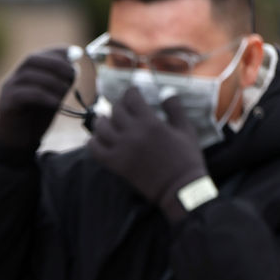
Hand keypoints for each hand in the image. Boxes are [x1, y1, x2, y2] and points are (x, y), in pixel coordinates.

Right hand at [0, 48, 74, 163]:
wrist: (14, 143)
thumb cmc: (33, 120)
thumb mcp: (50, 99)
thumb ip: (60, 85)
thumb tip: (74, 69)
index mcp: (25, 73)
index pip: (40, 54)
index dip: (58, 52)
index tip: (77, 56)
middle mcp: (14, 77)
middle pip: (32, 59)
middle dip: (56, 64)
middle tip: (72, 74)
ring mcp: (8, 89)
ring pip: (28, 75)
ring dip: (52, 81)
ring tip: (65, 91)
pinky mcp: (7, 104)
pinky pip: (24, 94)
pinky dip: (44, 96)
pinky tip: (56, 104)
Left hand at [87, 87, 209, 221]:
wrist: (179, 188)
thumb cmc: (186, 158)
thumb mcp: (186, 130)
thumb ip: (175, 109)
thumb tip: (167, 92)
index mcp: (150, 122)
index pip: (131, 98)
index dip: (131, 92)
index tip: (133, 93)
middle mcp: (132, 133)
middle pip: (116, 110)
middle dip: (119, 106)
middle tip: (123, 108)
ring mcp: (121, 149)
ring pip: (101, 127)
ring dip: (103, 121)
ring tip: (107, 120)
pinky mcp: (115, 164)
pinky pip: (95, 149)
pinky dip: (93, 141)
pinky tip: (99, 139)